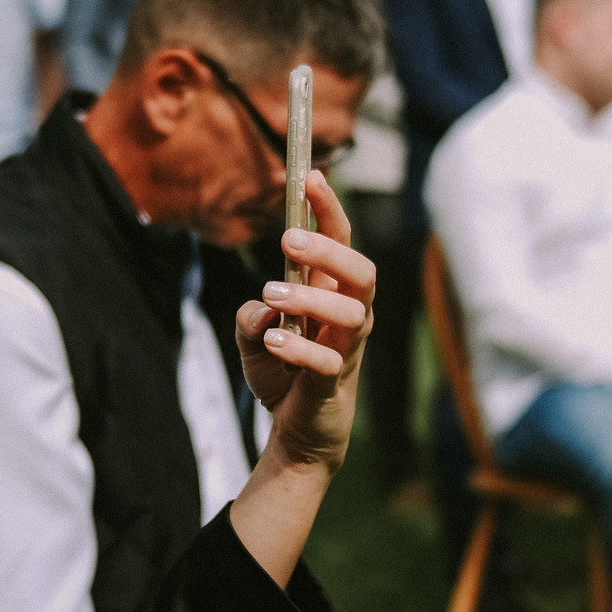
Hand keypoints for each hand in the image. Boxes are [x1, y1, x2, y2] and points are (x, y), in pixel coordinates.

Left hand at [235, 171, 373, 476]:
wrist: (297, 435)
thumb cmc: (282, 376)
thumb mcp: (252, 339)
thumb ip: (250, 316)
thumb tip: (263, 303)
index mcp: (331, 295)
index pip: (341, 242)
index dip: (329, 209)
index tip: (311, 176)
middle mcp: (348, 317)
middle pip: (361, 272)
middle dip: (328, 250)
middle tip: (287, 240)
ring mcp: (346, 351)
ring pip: (352, 314)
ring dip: (310, 298)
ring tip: (271, 296)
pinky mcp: (334, 386)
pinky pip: (328, 362)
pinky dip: (300, 349)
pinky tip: (273, 341)